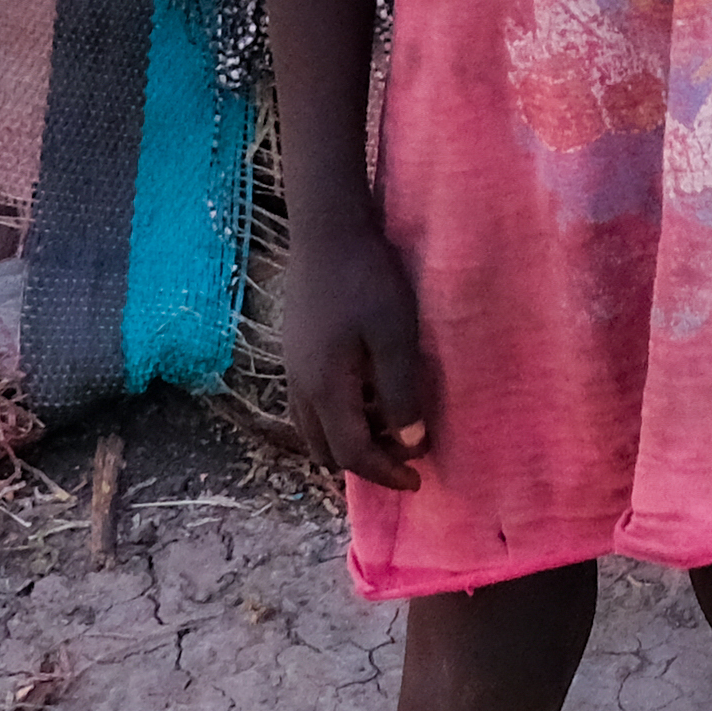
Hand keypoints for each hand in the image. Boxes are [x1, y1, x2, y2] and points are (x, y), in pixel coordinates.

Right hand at [276, 219, 437, 490]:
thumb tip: (410, 444)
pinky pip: (311, 404)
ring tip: (389, 429)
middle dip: (364, 464)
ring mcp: (293, 368)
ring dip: (349, 440)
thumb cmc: (368, 279)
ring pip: (314, 428)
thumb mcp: (396, 336)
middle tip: (403, 458)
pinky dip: (338, 416)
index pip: (352, 454)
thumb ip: (401, 392)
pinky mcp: (296, 350)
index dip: (385, 473)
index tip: (418, 479)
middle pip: (326, 450)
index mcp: (325, 389)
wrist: (327, 230)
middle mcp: (300, 387)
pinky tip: (367, 394)